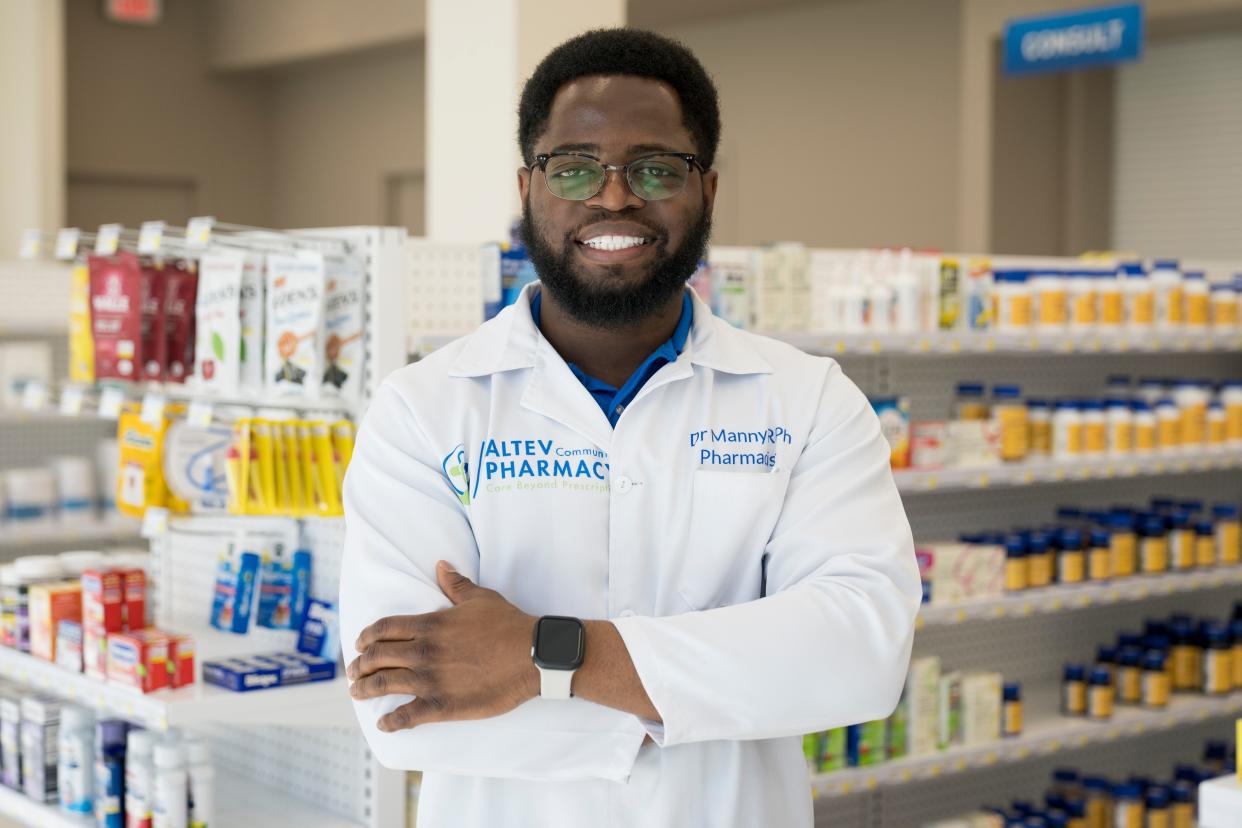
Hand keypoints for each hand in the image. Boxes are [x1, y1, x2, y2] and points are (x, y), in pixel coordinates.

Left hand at [348, 560, 538, 731]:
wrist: (532, 655)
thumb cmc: (508, 624)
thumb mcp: (480, 598)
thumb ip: (455, 584)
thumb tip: (441, 565)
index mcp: (430, 625)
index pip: (384, 629)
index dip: (367, 636)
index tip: (360, 644)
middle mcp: (423, 652)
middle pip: (377, 657)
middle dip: (360, 665)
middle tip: (353, 671)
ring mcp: (430, 680)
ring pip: (384, 685)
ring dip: (366, 689)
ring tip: (358, 693)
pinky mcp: (442, 705)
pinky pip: (406, 716)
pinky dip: (391, 721)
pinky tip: (385, 724)